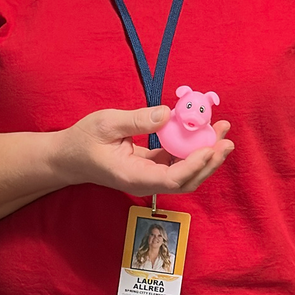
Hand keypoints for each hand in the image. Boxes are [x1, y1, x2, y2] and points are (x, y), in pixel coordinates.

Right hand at [48, 105, 233, 198]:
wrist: (67, 158)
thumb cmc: (82, 141)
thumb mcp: (106, 123)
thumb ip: (137, 120)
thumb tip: (167, 113)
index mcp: (133, 176)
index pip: (171, 179)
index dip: (194, 165)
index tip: (210, 146)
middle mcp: (145, 181)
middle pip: (186, 181)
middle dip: (210, 161)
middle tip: (227, 139)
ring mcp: (149, 176)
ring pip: (185, 173)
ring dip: (205, 155)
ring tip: (221, 131)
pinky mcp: (151, 167)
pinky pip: (176, 162)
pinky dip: (191, 149)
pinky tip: (201, 132)